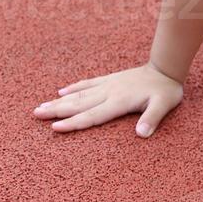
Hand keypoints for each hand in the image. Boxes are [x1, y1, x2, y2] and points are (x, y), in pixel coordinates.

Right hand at [31, 62, 182, 136]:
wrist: (166, 67)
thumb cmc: (166, 90)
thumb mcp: (165, 105)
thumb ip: (153, 118)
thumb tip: (142, 134)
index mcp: (119, 101)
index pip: (93, 115)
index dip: (74, 123)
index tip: (55, 127)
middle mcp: (109, 92)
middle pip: (79, 104)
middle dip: (56, 111)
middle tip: (35, 115)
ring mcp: (108, 85)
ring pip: (79, 94)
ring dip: (59, 101)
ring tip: (40, 106)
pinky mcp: (110, 80)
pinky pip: (88, 84)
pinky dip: (74, 88)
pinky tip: (61, 91)